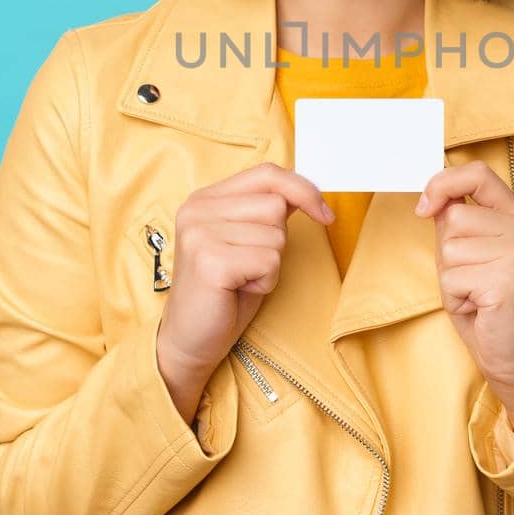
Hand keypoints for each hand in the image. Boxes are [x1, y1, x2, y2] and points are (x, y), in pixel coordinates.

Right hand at [156, 163, 334, 417]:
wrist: (189, 341)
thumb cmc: (224, 292)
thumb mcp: (247, 241)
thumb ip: (267, 212)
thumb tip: (309, 192)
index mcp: (204, 199)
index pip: (266, 173)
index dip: (302, 189)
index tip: (324, 213)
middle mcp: (197, 209)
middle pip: (275, 205)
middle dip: (276, 240)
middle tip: (249, 266)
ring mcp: (200, 233)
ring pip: (276, 235)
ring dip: (270, 264)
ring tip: (241, 280)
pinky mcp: (210, 261)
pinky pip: (269, 261)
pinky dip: (265, 281)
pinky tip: (238, 291)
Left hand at [415, 161, 513, 437]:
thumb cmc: (487, 308)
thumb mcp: (469, 256)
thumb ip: (456, 223)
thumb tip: (430, 196)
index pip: (479, 175)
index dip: (444, 183)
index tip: (424, 207)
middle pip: (455, 218)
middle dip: (448, 254)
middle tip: (471, 281)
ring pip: (450, 248)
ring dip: (451, 277)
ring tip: (475, 295)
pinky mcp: (510, 279)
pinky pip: (452, 277)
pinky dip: (455, 297)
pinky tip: (479, 308)